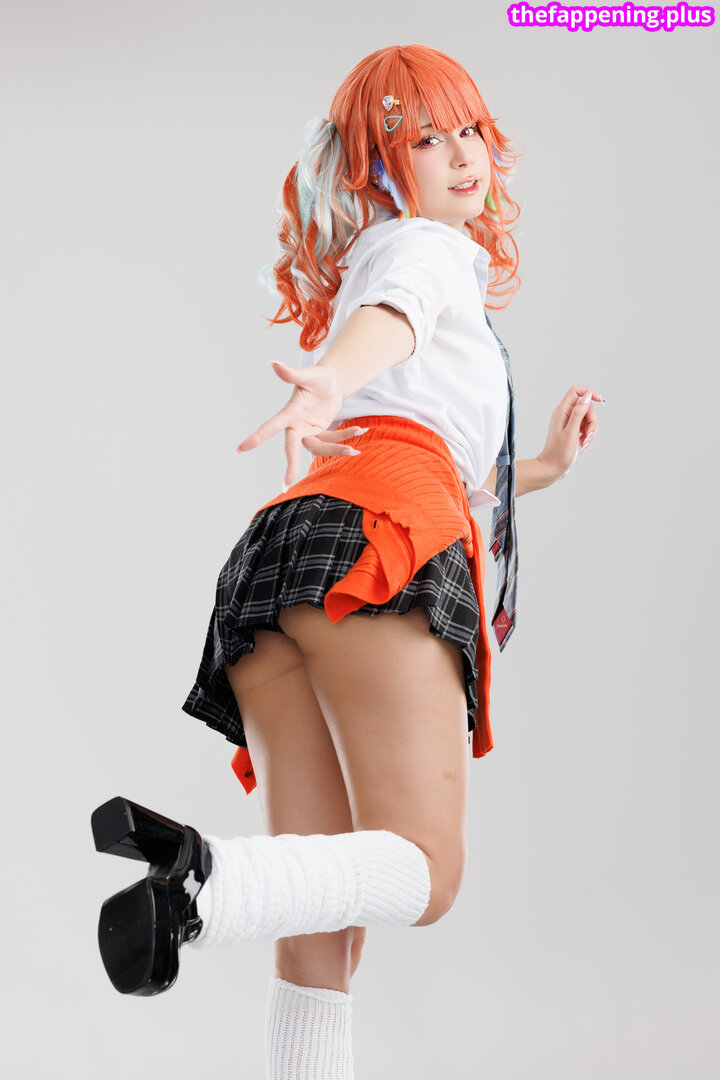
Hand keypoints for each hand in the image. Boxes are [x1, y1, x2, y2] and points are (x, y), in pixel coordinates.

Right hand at [236, 361, 363, 486]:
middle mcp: (297, 425)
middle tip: (285, 485)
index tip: (239, 450)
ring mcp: (309, 432)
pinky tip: (361, 430)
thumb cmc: (318, 377)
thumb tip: (274, 364)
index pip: (270, 427)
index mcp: (290, 413)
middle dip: (291, 466)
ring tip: (356, 449)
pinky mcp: (321, 434)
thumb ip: (291, 374)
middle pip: (292, 448)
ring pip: (320, 447)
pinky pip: (333, 440)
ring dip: (337, 448)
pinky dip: (347, 436)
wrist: (332, 382)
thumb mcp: (309, 376)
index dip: (256, 438)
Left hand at [536, 385, 602, 481]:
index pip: (576, 391)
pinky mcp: (573, 430)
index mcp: (562, 411)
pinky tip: (582, 445)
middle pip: (587, 407)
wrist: (552, 468)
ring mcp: (569, 422)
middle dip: (592, 421)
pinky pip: (586, 427)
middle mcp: (565, 414)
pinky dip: (587, 436)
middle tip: (587, 435)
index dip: (590, 393)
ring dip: (590, 431)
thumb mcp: (571, 432)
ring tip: (583, 443)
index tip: (601, 401)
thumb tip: (587, 396)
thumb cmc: (559, 453)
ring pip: (589, 418)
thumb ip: (579, 413)